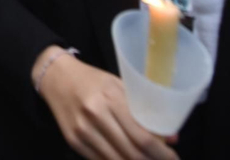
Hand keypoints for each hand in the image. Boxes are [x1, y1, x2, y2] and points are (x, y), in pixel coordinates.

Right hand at [35, 47, 178, 159]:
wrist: (55, 78)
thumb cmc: (93, 80)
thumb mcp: (120, 86)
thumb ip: (144, 111)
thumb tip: (172, 138)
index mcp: (111, 98)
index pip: (142, 136)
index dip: (162, 153)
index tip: (174, 158)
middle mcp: (95, 115)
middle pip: (131, 153)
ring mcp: (83, 131)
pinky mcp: (73, 142)